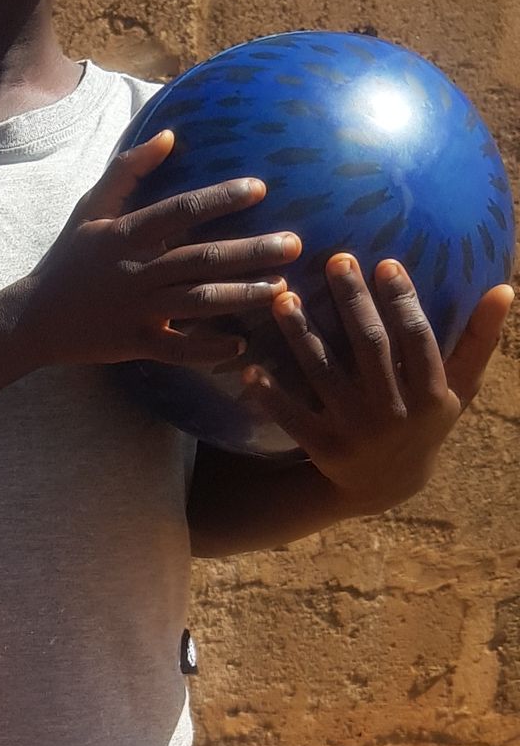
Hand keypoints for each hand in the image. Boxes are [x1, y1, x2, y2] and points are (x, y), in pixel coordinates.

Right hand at [16, 131, 302, 371]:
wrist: (34, 320)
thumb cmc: (68, 260)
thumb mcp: (91, 209)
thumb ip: (128, 171)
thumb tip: (169, 135)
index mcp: (126, 235)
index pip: (179, 211)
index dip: (220, 199)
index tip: (260, 188)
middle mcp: (135, 272)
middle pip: (201, 258)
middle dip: (251, 252)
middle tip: (294, 244)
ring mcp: (137, 311)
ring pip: (197, 302)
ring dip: (242, 296)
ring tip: (281, 289)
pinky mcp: (135, 344)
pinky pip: (178, 350)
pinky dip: (209, 349)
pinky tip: (242, 343)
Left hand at [248, 257, 510, 509]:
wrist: (387, 486)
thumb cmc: (425, 420)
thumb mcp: (459, 387)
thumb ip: (479, 340)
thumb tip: (505, 288)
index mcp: (432, 395)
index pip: (416, 337)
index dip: (401, 300)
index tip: (384, 262)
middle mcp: (395, 413)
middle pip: (370, 347)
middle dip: (352, 301)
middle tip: (335, 260)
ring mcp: (357, 433)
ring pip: (325, 374)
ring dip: (302, 335)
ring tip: (283, 298)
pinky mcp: (323, 449)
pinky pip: (293, 417)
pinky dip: (271, 394)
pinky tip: (250, 368)